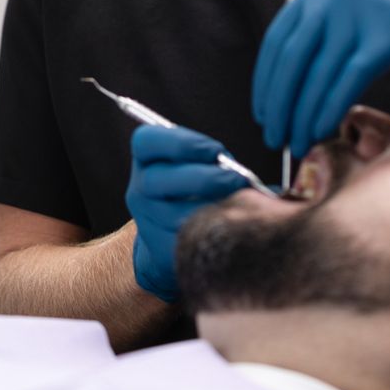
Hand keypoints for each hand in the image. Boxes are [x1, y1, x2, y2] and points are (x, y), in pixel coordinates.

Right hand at [126, 124, 247, 301]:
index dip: (180, 142)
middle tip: (235, 179)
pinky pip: (186, 240)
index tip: (214, 150)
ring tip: (236, 204)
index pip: (147, 141)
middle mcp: (140, 187)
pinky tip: (229, 226)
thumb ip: (217, 161)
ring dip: (211, 208)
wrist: (173, 232)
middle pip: (160, 179)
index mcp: (147, 158)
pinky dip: (211, 232)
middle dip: (204, 178)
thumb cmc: (197, 188)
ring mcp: (147, 219)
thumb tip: (249, 177)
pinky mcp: (159, 248)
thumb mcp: (201, 164)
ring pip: (174, 214)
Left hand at [252, 0, 389, 159]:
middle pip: (290, 59)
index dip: (266, 80)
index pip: (278, 37)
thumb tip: (303, 81)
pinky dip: (328, 110)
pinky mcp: (387, 34)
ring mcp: (360, 11)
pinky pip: (346, 80)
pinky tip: (323, 129)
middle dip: (278, 104)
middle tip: (275, 136)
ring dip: (300, 115)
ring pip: (315, 74)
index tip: (264, 110)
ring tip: (297, 142)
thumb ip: (333, 24)